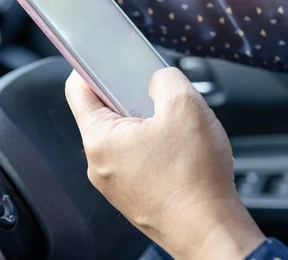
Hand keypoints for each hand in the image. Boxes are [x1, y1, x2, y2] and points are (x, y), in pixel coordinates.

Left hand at [65, 67, 264, 259]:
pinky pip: (136, 159)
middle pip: (104, 113)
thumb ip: (165, 78)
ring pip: (124, 137)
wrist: (210, 229)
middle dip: (131, 98)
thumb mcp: (185, 106)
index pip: (77, 90)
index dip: (89, 66)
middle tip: (157, 96)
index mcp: (100, 140)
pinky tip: (179, 151)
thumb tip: (158, 79)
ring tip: (175, 128)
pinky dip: (154, 147)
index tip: (103, 58)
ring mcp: (115, 184)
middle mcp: (100, 165)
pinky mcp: (133, 195)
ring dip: (147, 124)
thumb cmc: (194, 178)